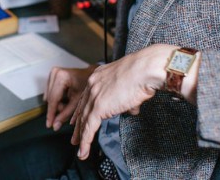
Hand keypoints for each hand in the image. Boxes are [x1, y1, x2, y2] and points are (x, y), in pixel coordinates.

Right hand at [44, 65, 96, 131]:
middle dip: (57, 109)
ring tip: (69, 105)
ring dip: (58, 105)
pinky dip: (58, 100)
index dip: (51, 114)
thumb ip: (66, 114)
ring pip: (50, 97)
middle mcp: (55, 73)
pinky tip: (66, 100)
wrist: (92, 74)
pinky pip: (51, 93)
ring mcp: (53, 73)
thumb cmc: (88, 84)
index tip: (49, 124)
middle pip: (51, 99)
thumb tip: (56, 124)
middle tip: (65, 115)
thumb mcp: (78, 101)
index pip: (53, 99)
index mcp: (61, 76)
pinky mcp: (53, 76)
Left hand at [70, 44, 178, 159]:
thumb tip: (132, 110)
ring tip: (79, 149)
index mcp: (98, 75)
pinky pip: (89, 127)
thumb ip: (128, 99)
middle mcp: (93, 84)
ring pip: (84, 120)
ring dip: (81, 137)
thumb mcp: (131, 85)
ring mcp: (94, 95)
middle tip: (75, 138)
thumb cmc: (143, 73)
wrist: (145, 69)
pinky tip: (83, 151)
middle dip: (78, 125)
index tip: (79, 120)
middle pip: (82, 109)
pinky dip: (86, 141)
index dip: (82, 110)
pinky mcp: (99, 107)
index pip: (86, 96)